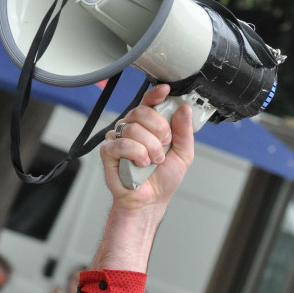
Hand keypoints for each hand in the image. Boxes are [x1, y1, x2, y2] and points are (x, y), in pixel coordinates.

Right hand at [100, 85, 193, 211]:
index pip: (149, 102)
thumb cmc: (163, 179)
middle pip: (141, 111)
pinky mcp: (108, 152)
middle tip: (164, 146)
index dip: (155, 94)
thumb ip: (185, 132)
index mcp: (149, 125)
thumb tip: (184, 109)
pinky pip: (120, 143)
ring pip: (132, 128)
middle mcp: (132, 128)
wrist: (150, 201)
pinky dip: (135, 154)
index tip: (165, 91)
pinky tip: (141, 164)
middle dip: (158, 129)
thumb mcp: (183, 154)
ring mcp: (118, 138)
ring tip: (153, 161)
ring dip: (149, 146)